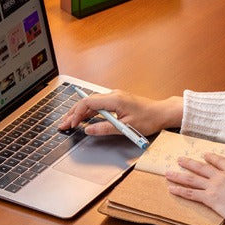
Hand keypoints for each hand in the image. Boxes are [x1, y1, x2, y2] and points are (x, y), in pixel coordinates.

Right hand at [59, 91, 182, 136]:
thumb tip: (89, 130)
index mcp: (114, 99)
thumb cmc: (148, 118)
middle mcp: (113, 95)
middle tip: (63, 124)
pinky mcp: (117, 101)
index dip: (76, 114)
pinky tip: (83, 119)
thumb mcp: (126, 127)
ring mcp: (114, 97)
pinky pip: (98, 105)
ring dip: (80, 113)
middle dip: (73, 113)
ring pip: (91, 103)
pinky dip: (89, 112)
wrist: (161, 113)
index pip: (88, 103)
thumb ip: (105, 128)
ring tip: (70, 122)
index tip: (70, 124)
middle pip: (87, 102)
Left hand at [166, 154, 224, 224]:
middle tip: (180, 159)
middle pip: (201, 167)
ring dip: (179, 175)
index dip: (211, 157)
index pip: (220, 161)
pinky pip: (191, 194)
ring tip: (168, 173)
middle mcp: (222, 177)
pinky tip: (171, 189)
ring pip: (192, 179)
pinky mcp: (209, 199)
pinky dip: (180, 191)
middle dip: (189, 163)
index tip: (204, 155)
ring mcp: (214, 187)